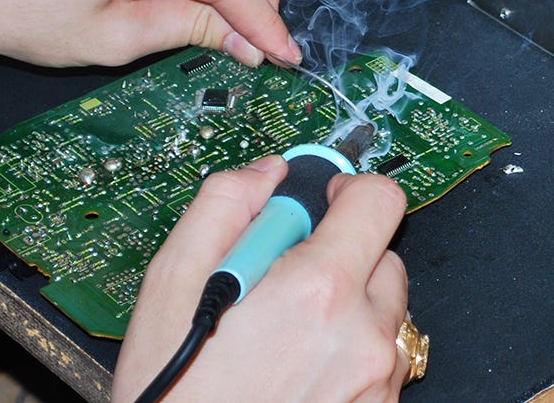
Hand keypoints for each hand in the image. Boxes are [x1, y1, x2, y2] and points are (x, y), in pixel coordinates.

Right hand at [114, 156, 410, 402]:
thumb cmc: (172, 395)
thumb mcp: (171, 286)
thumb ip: (224, 207)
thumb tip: (267, 173)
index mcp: (319, 289)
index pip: (379, 198)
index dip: (346, 191)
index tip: (319, 204)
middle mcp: (363, 333)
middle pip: (381, 255)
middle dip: (338, 256)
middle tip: (280, 286)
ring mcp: (377, 378)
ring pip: (382, 310)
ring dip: (346, 309)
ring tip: (283, 339)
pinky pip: (381, 358)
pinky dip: (349, 353)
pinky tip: (298, 372)